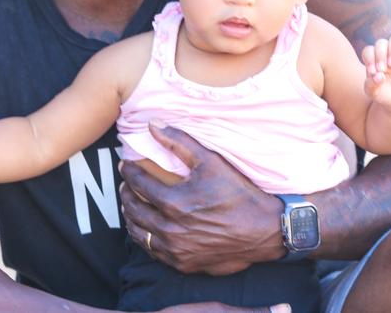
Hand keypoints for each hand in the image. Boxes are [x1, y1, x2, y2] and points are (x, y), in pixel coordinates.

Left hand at [119, 123, 282, 275]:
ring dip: (130, 216)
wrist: (265, 230)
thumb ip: (178, 141)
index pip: (138, 184)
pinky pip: (153, 251)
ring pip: (139, 233)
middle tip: (125, 183)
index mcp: (174, 203)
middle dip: (125, 193)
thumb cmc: (238, 193)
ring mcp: (176, 251)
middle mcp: (171, 230)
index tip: (125, 164)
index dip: (128, 172)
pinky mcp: (184, 264)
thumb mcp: (210, 160)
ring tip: (130, 203)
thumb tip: (152, 124)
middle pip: (133, 209)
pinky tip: (146, 227)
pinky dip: (144, 237)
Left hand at [362, 35, 390, 107]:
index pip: (369, 51)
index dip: (369, 59)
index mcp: (373, 60)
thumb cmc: (384, 94)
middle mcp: (386, 54)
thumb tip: (379, 76)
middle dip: (380, 54)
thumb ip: (371, 85)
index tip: (372, 72)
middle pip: (381, 43)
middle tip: (382, 69)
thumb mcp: (374, 93)